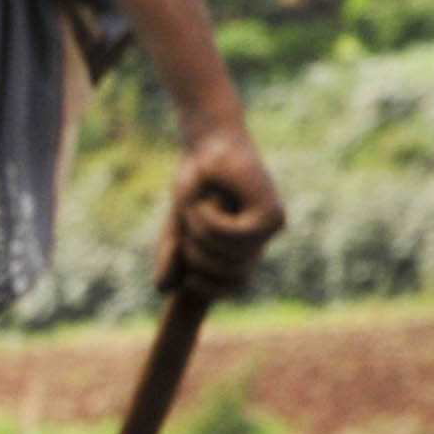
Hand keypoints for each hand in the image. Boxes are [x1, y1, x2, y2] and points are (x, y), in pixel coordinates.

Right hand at [155, 123, 283, 303]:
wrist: (208, 144)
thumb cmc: (195, 182)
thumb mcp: (179, 227)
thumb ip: (174, 256)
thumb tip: (164, 290)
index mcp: (245, 244)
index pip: (236, 284)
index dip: (212, 288)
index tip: (189, 281)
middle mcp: (262, 238)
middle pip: (228, 272)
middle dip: (198, 254)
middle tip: (187, 223)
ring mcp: (270, 227)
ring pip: (231, 255)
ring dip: (203, 232)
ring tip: (198, 204)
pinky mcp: (270, 215)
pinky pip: (234, 236)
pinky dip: (212, 221)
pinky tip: (208, 199)